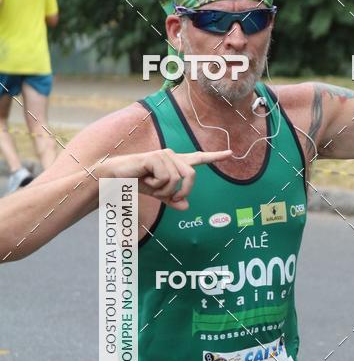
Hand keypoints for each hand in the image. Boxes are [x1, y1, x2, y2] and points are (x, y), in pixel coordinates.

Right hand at [95, 148, 231, 209]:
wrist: (117, 178)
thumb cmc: (137, 183)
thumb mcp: (158, 194)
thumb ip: (173, 200)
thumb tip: (187, 207)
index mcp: (175, 163)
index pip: (198, 158)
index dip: (215, 156)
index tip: (230, 153)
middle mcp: (172, 156)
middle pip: (191, 176)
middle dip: (183, 191)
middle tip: (171, 199)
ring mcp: (164, 155)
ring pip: (177, 180)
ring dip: (164, 190)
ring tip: (151, 185)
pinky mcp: (155, 157)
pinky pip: (166, 178)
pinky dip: (157, 186)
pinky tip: (146, 179)